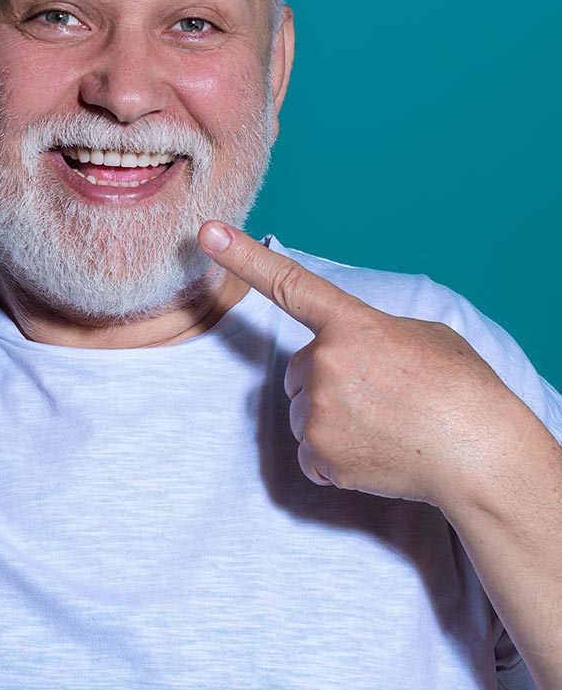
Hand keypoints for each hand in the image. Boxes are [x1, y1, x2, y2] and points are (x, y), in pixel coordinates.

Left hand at [198, 222, 528, 508]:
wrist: (481, 457)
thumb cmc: (461, 391)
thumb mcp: (420, 337)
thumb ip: (370, 334)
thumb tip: (351, 352)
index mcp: (354, 324)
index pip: (289, 283)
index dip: (244, 256)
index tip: (207, 232)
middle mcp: (327, 361)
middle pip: (303, 369)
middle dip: (332, 381)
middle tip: (384, 397)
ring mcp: (319, 408)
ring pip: (305, 410)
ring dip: (333, 419)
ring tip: (386, 427)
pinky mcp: (319, 452)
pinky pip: (311, 452)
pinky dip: (336, 458)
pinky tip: (374, 453)